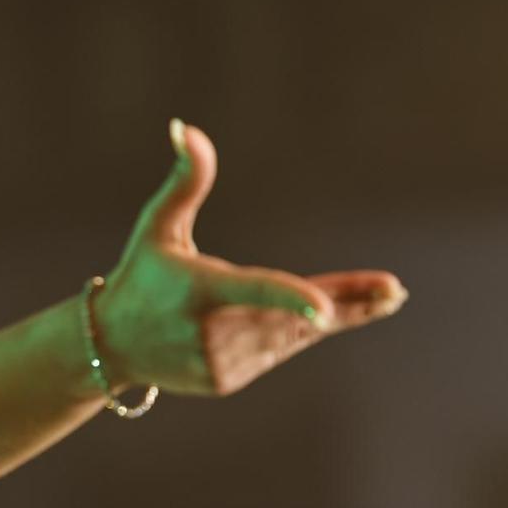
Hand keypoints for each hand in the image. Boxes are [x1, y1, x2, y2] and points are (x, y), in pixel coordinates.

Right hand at [95, 119, 406, 395]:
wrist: (112, 345)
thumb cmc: (142, 275)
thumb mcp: (158, 225)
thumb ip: (186, 180)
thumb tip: (185, 126)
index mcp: (199, 290)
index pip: (253, 291)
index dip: (292, 300)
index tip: (326, 311)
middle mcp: (211, 332)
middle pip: (292, 315)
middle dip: (347, 301)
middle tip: (395, 291)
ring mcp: (220, 362)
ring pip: (293, 336)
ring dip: (340, 316)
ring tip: (385, 299)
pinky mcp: (228, 381)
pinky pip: (279, 351)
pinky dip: (303, 332)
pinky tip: (326, 318)